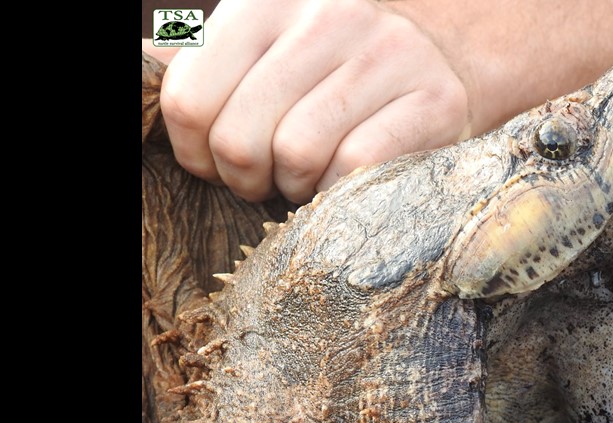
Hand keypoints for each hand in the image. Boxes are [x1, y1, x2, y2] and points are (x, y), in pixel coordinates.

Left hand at [142, 0, 470, 202]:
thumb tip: (142, 69)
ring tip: (307, 178)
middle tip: (265, 180)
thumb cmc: (337, 68)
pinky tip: (344, 181)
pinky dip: (342, 191)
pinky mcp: (433, 100)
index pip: (190, 100)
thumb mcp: (268, 46)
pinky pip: (356, 167)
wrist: (448, 60)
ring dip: (296, 187)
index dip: (195, 153)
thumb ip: (207, 61)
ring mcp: (385, 56)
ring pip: (297, 154)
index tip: (219, 162)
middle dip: (245, 179)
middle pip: (240, 138)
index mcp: (269, 2)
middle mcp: (328, 17)